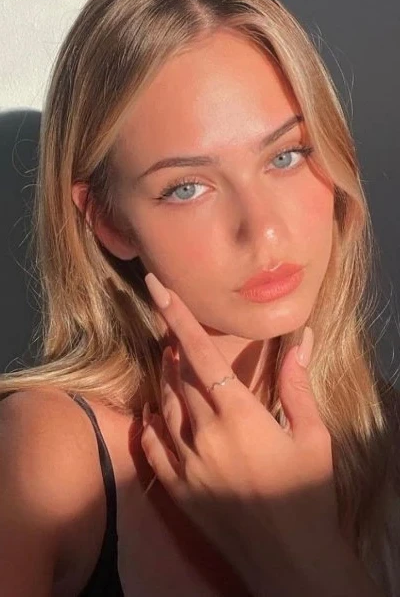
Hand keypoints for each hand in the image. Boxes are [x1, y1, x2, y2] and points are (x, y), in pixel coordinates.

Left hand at [141, 272, 341, 593]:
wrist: (289, 561)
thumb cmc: (308, 494)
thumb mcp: (312, 436)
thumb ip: (298, 385)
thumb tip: (301, 339)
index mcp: (239, 415)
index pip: (200, 353)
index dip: (178, 316)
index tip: (157, 287)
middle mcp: (204, 433)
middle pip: (178, 374)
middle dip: (174, 346)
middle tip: (176, 330)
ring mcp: (186, 462)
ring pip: (163, 404)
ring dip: (165, 378)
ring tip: (171, 362)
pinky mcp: (177, 488)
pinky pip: (153, 445)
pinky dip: (152, 421)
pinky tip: (156, 411)